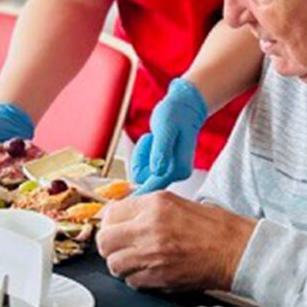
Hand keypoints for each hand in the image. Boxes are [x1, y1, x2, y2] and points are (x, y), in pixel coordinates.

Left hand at [96, 191, 255, 290]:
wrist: (236, 250)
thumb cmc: (216, 227)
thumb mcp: (178, 203)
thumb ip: (148, 208)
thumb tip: (124, 215)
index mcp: (156, 204)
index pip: (111, 212)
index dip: (110, 222)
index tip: (114, 226)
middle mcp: (150, 227)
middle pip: (105, 240)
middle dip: (110, 244)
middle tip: (120, 245)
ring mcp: (153, 253)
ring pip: (114, 264)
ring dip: (122, 263)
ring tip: (136, 259)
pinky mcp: (158, 276)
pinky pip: (131, 281)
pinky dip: (136, 278)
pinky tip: (150, 270)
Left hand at [130, 78, 206, 194]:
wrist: (184, 108)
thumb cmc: (176, 114)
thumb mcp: (165, 129)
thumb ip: (161, 150)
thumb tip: (157, 171)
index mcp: (179, 170)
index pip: (151, 188)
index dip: (135, 192)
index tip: (121, 199)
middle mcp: (177, 175)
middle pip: (143, 179)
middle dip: (141, 158)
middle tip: (151, 138)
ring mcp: (171, 172)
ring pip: (142, 173)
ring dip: (142, 154)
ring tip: (154, 137)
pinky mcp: (165, 167)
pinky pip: (145, 167)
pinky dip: (145, 153)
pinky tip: (155, 141)